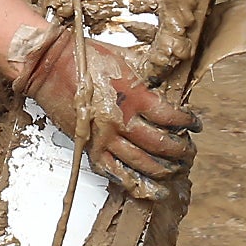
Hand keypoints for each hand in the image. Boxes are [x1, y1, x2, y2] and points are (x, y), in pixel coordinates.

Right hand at [17, 25, 198, 196]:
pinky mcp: (89, 148)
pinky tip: (147, 187)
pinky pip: (114, 173)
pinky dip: (133, 183)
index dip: (188, 123)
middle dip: (180, 152)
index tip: (195, 124)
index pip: (171, 117)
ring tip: (174, 171)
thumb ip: (149, 75)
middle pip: (161, 145)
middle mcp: (121, 121)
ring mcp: (104, 137)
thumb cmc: (87, 57)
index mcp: (135, 96)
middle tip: (188, 152)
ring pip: (141, 164)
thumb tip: (170, 85)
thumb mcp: (126, 59)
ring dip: (163, 170)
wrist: (50, 66)